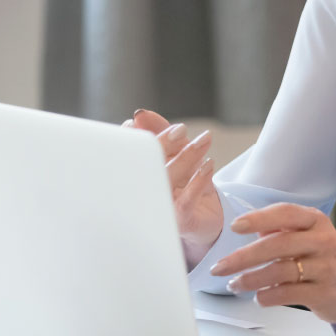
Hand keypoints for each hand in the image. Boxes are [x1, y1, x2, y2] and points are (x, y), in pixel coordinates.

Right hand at [124, 109, 221, 264]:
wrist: (206, 218)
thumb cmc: (184, 183)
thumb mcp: (176, 151)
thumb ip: (160, 131)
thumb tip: (141, 114)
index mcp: (137, 178)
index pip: (127, 156)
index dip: (129, 139)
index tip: (135, 123)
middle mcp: (143, 196)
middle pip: (146, 167)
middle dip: (160, 144)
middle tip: (179, 129)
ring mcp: (159, 210)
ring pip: (166, 180)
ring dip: (186, 157)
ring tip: (203, 141)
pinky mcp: (179, 221)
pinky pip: (186, 200)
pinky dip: (198, 180)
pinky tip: (209, 164)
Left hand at [210, 204, 335, 322]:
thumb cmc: (324, 259)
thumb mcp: (308, 236)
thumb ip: (280, 230)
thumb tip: (249, 228)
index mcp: (316, 221)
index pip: (285, 213)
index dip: (259, 218)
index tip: (235, 226)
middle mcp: (323, 241)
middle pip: (278, 245)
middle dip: (244, 257)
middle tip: (220, 267)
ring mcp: (327, 268)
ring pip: (281, 271)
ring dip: (251, 280)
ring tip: (234, 284)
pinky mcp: (326, 293)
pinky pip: (289, 293)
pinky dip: (268, 296)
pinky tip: (258, 297)